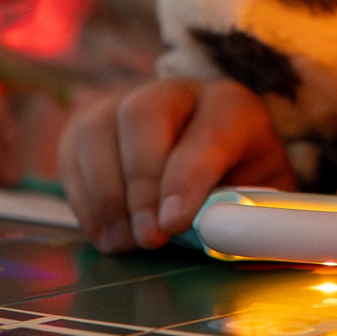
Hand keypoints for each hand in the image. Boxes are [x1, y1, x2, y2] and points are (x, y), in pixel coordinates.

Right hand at [57, 77, 296, 253]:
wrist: (211, 156)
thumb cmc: (239, 177)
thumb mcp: (264, 192)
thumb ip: (255, 211)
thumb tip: (242, 243)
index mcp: (231, 105)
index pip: (208, 132)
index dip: (187, 180)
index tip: (174, 224)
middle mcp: (177, 91)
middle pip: (143, 115)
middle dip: (142, 183)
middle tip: (148, 237)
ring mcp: (127, 101)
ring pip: (99, 130)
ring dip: (106, 194)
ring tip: (125, 242)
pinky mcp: (89, 123)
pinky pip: (71, 152)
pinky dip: (83, 198)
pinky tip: (105, 232)